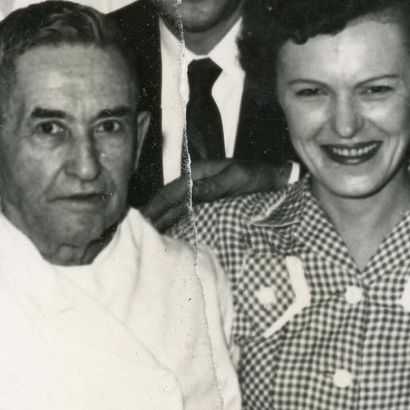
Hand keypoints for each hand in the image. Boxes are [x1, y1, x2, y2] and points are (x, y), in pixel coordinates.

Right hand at [141, 160, 290, 232]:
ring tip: (145, 236)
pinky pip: (184, 214)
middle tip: (135, 233)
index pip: (170, 192)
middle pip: (167, 202)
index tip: (142, 219)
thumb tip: (191, 191)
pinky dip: (173, 224)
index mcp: (197, 173)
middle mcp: (194, 183)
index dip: (154, 206)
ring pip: (173, 209)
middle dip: (151, 216)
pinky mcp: (205, 203)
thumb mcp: (237, 177)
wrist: (274, 179)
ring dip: (159, 221)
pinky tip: (166, 235)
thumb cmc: (257, 176)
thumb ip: (213, 185)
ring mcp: (199, 193)